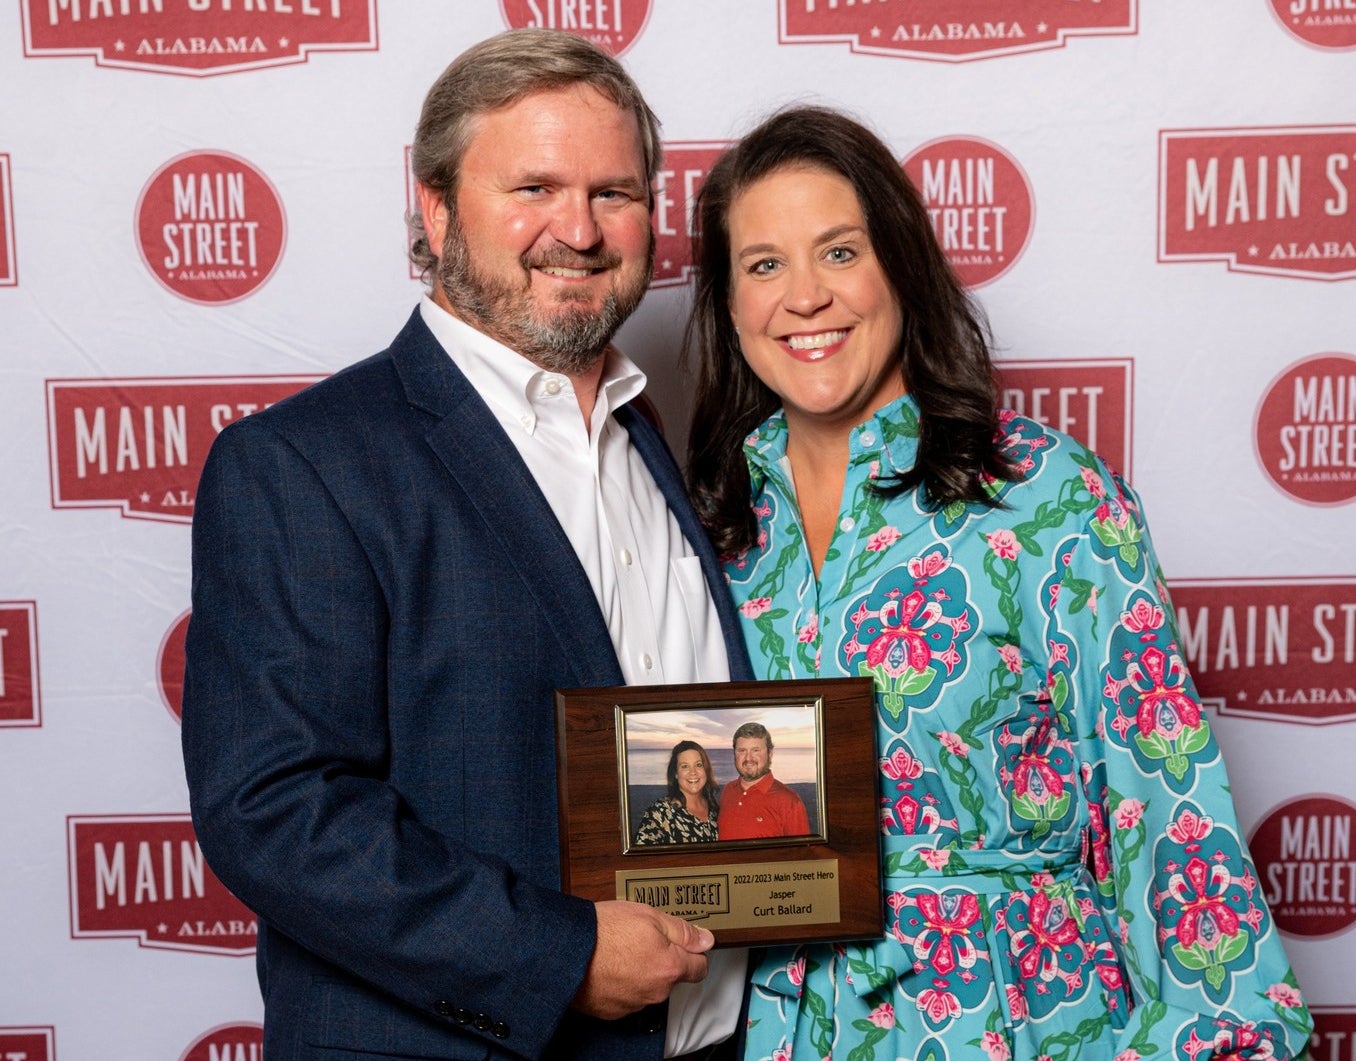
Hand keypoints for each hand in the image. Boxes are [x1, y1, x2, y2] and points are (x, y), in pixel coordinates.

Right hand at [571, 900, 713, 1019]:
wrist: (566, 952)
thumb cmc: (603, 931)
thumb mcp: (649, 915)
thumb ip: (682, 930)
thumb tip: (705, 939)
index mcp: (670, 967)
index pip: (700, 967)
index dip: (694, 952)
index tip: (684, 944)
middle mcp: (656, 992)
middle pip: (672, 977)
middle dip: (664, 960)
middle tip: (643, 939)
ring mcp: (634, 1004)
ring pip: (649, 988)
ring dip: (642, 973)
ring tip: (621, 951)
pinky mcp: (613, 1012)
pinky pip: (627, 998)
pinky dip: (622, 985)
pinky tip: (609, 967)